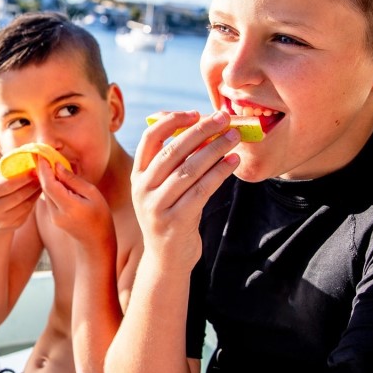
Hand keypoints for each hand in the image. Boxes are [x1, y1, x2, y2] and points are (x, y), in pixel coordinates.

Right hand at [0, 172, 41, 233]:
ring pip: (24, 205)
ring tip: (42, 182)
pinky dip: (34, 201)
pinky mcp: (12, 226)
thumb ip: (6, 173)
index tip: (34, 168)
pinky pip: (27, 212)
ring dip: (35, 193)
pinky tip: (38, 193)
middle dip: (31, 184)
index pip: (6, 185)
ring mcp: (1, 221)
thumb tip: (25, 158)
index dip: (22, 177)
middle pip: (17, 196)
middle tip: (42, 175)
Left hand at [37, 161, 111, 246]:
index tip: (41, 154)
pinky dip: (50, 187)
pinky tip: (55, 178)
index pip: (50, 184)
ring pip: (45, 193)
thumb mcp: (92, 194)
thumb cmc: (101, 216)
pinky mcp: (53, 218)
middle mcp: (56, 213)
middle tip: (42, 154)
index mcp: (68, 207)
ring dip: (46, 178)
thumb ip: (73, 180)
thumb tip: (57, 167)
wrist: (97, 242)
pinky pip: (49, 199)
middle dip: (42, 170)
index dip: (43, 168)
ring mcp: (53, 218)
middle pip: (44, 188)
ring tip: (48, 162)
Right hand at [132, 110, 238, 258]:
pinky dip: (219, 173)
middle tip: (224, 118)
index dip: (173, 121)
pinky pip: (202, 190)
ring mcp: (156, 206)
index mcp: (137, 175)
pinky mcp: (175, 221)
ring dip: (215, 149)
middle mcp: (142, 189)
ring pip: (189, 169)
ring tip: (234, 137)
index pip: (150, 137)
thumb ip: (174, 162)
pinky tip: (233, 162)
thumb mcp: (163, 188)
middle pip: (173, 150)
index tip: (196, 113)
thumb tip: (203, 126)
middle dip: (201, 130)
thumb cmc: (171, 215)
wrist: (167, 259)